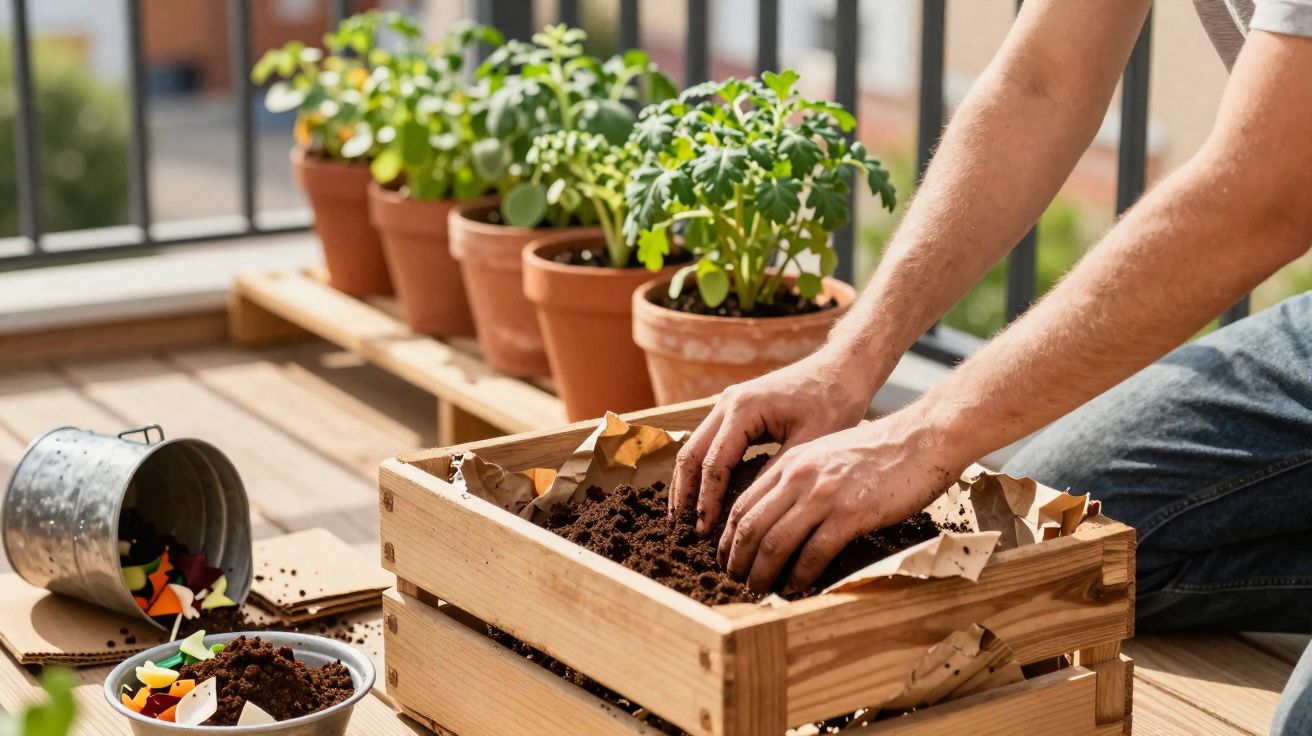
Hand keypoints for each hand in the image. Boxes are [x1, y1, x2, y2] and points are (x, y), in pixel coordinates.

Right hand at [670, 348, 879, 533]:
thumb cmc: (832, 402)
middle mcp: (727, 403)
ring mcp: (727, 404)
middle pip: (690, 454)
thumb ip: (775, 473)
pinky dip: (701, 471)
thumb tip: (747, 508)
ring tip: (685, 518)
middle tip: (683, 530)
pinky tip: (703, 495)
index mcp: (743, 409)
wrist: (840, 369)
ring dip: (687, 483)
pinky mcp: (734, 410)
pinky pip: (708, 444)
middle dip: (684, 494)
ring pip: (693, 448)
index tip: (704, 530)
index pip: (713, 463)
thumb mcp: (810, 443)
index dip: (707, 500)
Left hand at [717, 409, 964, 593]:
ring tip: (759, 590)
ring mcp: (823, 495)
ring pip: (774, 542)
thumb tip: (782, 512)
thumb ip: (802, 477)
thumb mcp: (827, 453)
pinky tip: (796, 587)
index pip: (744, 504)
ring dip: (762, 572)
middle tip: (735, 580)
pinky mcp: (849, 514)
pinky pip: (813, 553)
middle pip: (750, 526)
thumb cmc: (879, 450)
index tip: (727, 557)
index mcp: (791, 462)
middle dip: (737, 559)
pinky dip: (799, 575)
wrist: (922, 439)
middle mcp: (799, 477)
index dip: (729, 536)